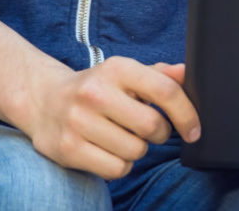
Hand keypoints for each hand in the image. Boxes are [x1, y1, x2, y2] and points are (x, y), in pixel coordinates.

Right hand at [15, 56, 199, 178]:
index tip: (194, 130)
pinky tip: (109, 151)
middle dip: (159, 134)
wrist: (43, 100)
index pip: (165, 91)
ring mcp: (79, 122)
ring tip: (122, 137)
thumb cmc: (96, 88)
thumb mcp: (124, 74)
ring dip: (138, 150)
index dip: (187, 114)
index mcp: (117, 68)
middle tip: (149, 130)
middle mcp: (96, 92)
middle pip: (152, 127)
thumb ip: (158, 75)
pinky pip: (116, 169)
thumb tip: (186, 73)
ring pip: (135, 151)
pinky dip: (121, 166)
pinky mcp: (69, 149)